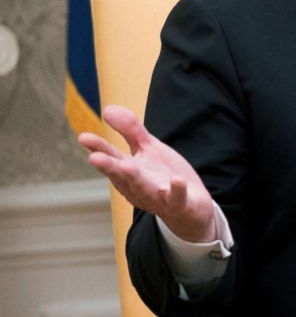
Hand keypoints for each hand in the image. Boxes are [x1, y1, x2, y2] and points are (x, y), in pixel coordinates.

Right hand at [77, 105, 216, 242]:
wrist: (191, 207)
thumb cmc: (163, 175)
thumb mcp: (148, 149)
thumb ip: (130, 130)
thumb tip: (107, 109)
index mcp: (128, 172)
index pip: (110, 158)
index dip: (98, 148)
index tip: (83, 137)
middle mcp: (137, 186)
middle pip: (122, 176)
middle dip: (109, 167)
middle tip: (94, 157)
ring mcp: (157, 197)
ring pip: (144, 189)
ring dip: (135, 179)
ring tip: (127, 165)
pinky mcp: (178, 204)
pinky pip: (176, 199)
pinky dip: (176, 191)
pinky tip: (176, 180)